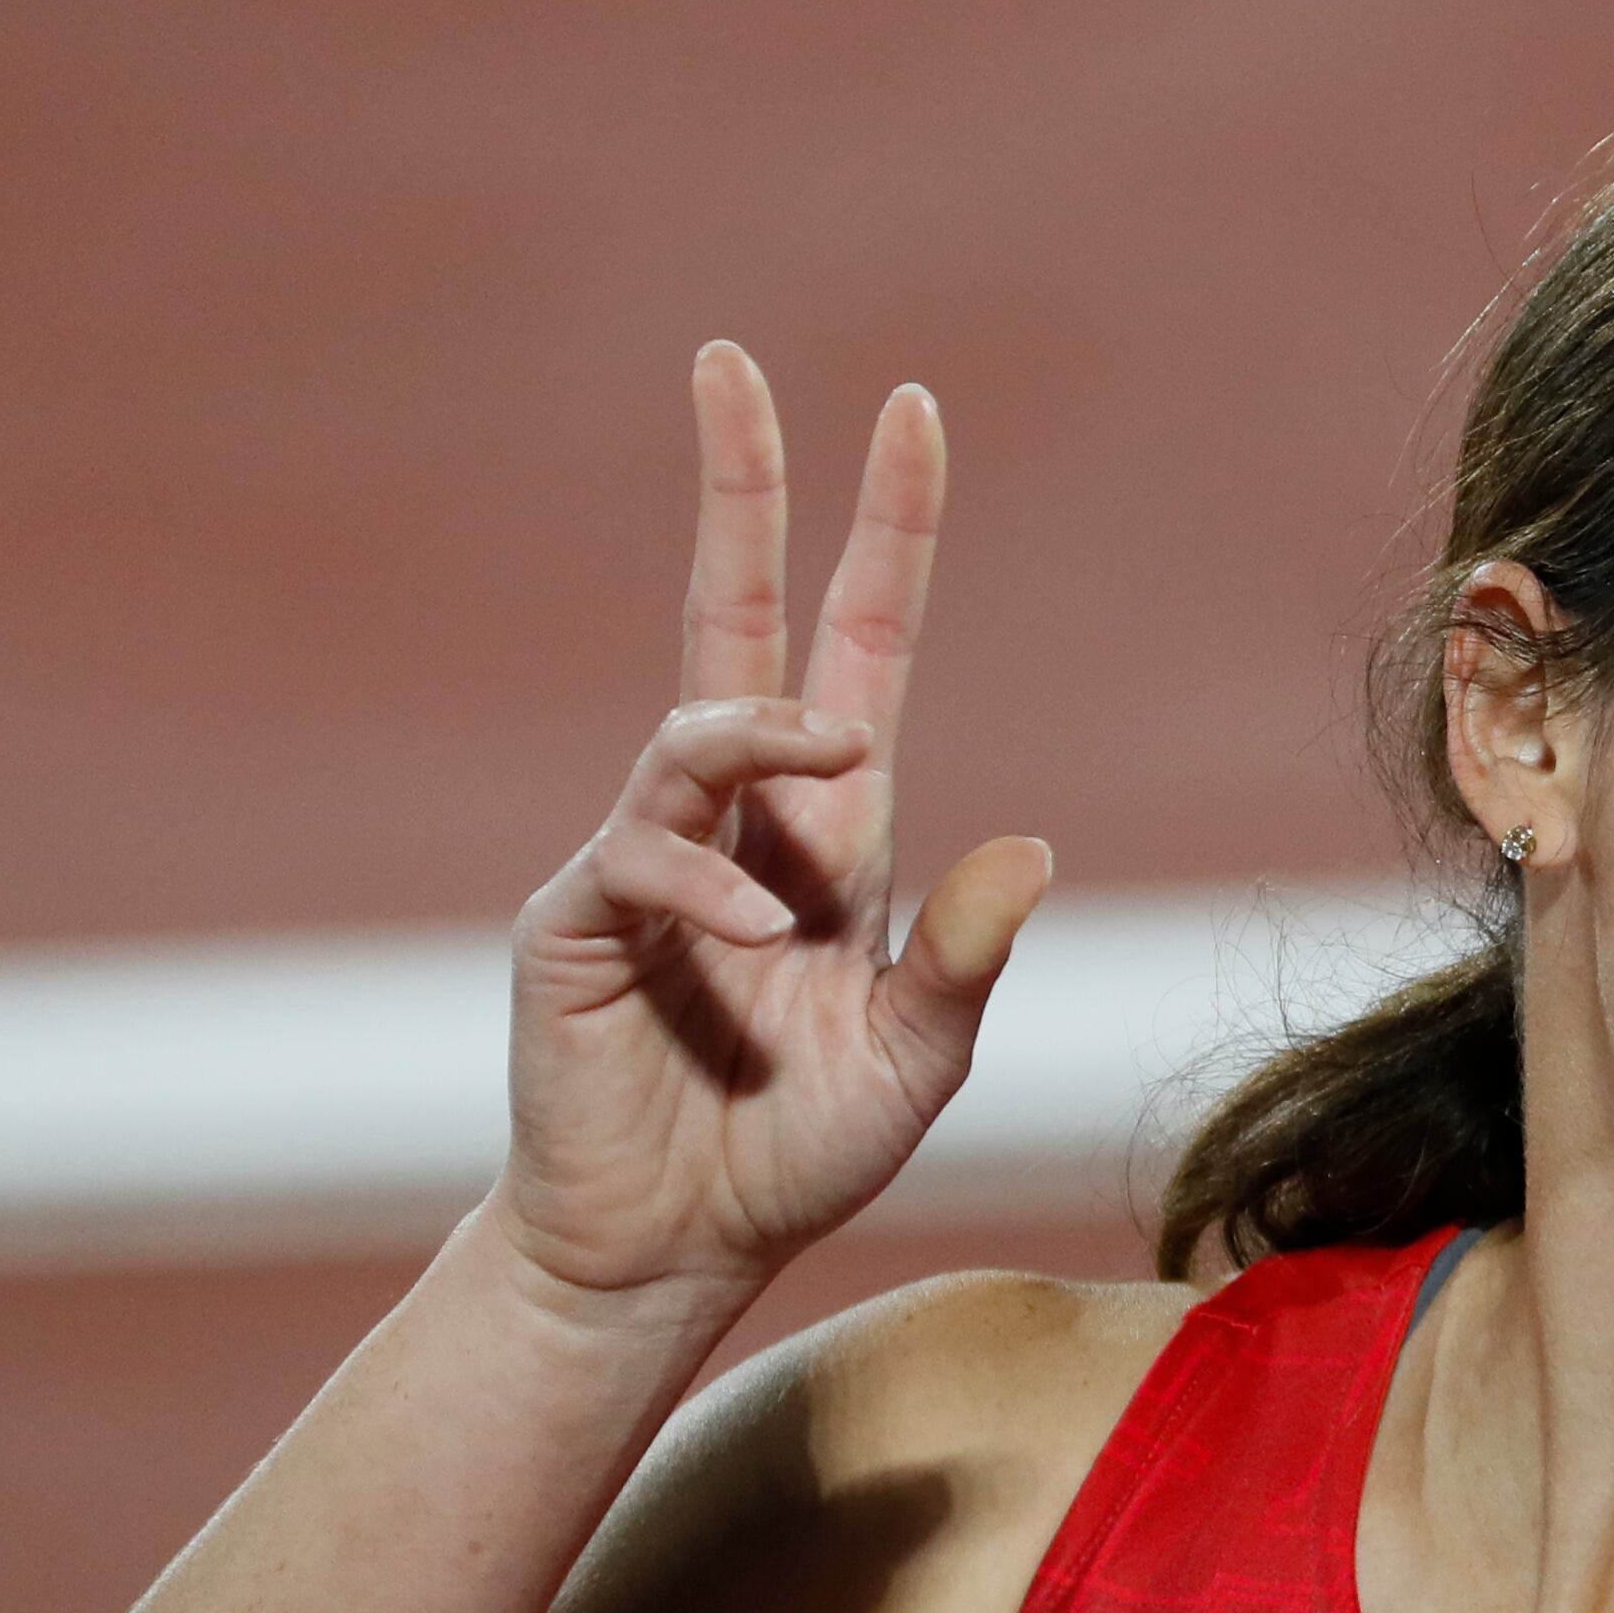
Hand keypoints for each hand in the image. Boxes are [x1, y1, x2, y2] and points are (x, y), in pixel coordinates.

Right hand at [493, 343, 1055, 1308]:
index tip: (911, 412)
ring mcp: (653, 858)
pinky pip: (643, 855)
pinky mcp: (582, 919)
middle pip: (736, 615)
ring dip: (765, 723)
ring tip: (837, 749)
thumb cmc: (794, 1152)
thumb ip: (966, 959)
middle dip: (738, 488)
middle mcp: (743, 821)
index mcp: (837, 835)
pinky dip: (706, 880)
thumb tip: (1031, 849)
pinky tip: (756, 932)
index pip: (862, 646)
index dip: (886, 532)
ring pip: (696, 727)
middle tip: (729, 362)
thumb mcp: (918, 1058)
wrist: (672, 1250)